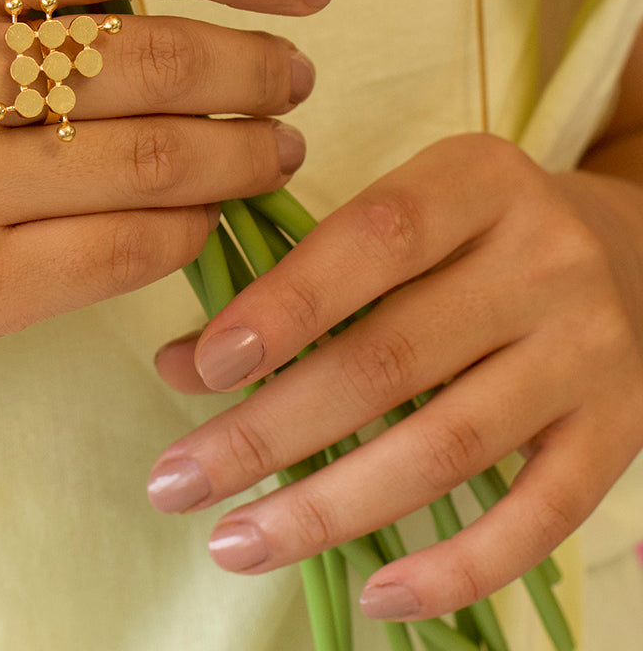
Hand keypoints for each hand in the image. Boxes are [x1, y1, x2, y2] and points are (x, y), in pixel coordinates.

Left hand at [147, 133, 642, 620]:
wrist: (625, 254)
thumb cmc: (468, 236)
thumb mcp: (393, 222)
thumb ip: (294, 279)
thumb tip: (181, 364)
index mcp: (476, 181)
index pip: (371, 240)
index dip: (282, 307)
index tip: (200, 370)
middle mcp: (543, 259)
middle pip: (392, 359)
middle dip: (270, 431)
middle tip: (176, 482)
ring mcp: (588, 350)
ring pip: (446, 447)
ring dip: (329, 507)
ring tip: (235, 542)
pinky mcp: (620, 431)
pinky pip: (539, 517)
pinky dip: (456, 566)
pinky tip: (377, 594)